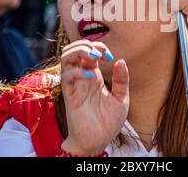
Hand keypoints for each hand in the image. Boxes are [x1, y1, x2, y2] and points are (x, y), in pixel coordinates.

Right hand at [60, 40, 128, 154]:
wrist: (98, 142)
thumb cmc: (108, 121)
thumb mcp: (121, 98)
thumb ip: (121, 80)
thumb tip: (121, 60)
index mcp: (94, 75)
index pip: (89, 51)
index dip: (99, 47)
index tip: (110, 56)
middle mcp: (83, 77)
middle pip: (73, 49)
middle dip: (85, 44)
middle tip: (100, 53)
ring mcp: (75, 85)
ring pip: (66, 57)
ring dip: (79, 51)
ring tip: (94, 57)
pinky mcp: (69, 96)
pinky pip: (66, 77)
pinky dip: (78, 72)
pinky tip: (92, 77)